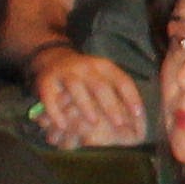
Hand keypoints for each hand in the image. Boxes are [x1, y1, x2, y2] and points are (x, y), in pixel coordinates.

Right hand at [32, 46, 153, 148]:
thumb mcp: (103, 75)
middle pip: (100, 86)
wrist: (52, 57)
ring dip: (86, 106)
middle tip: (119, 124)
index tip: (138, 114)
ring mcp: (65, 73)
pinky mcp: (46, 81)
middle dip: (111, 106)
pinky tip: (63, 126)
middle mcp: (86, 67)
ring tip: (94, 123)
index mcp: (104, 66)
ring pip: (76, 89)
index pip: (122, 80)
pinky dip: (56, 112)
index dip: (131, 97)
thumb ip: (117, 91)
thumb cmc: (85, 75)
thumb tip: (137, 118)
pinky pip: (50, 97)